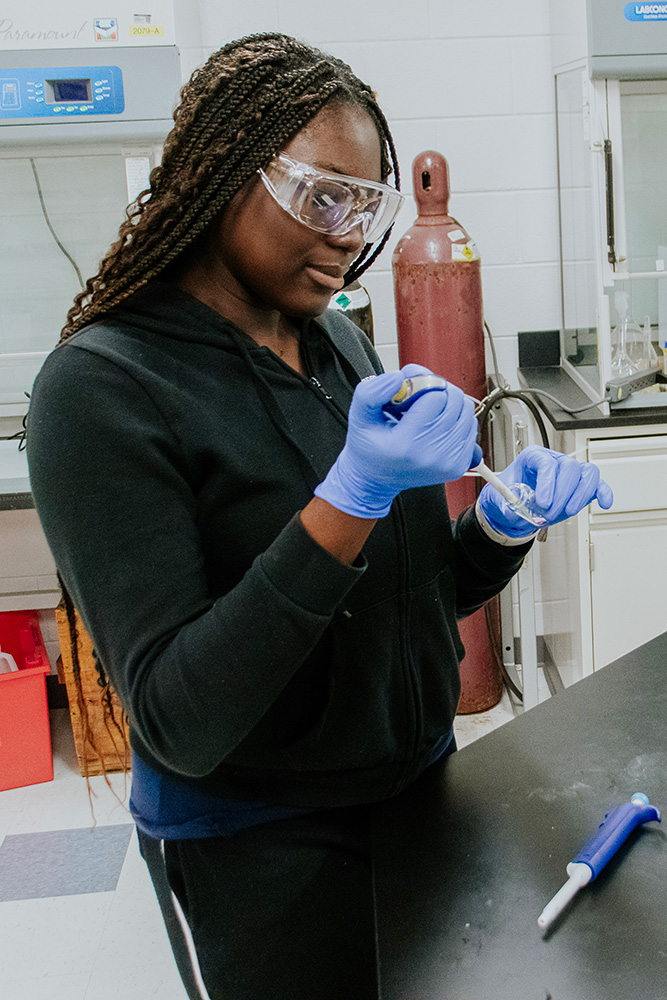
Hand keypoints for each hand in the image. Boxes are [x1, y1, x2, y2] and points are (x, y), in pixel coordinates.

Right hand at [314, 364, 479, 517]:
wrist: (376, 478)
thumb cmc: (370, 446)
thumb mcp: (359, 416)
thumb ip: (372, 392)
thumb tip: (399, 378)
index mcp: (406, 445)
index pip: (435, 396)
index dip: (422, 385)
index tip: (408, 393)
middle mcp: (431, 456)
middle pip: (455, 401)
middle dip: (438, 392)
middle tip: (418, 401)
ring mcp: (448, 463)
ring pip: (467, 410)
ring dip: (449, 404)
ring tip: (426, 413)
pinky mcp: (458, 466)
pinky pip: (470, 426)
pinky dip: (456, 420)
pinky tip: (436, 426)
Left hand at [477, 445, 613, 537]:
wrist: (514, 505)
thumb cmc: (509, 494)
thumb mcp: (500, 498)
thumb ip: (508, 504)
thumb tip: (515, 509)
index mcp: (533, 457)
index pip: (547, 462)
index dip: (548, 482)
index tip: (543, 502)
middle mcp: (555, 461)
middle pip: (569, 467)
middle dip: (562, 494)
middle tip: (549, 513)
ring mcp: (570, 472)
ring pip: (587, 473)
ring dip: (580, 495)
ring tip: (566, 512)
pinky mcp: (582, 485)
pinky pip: (598, 484)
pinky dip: (604, 493)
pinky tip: (603, 503)